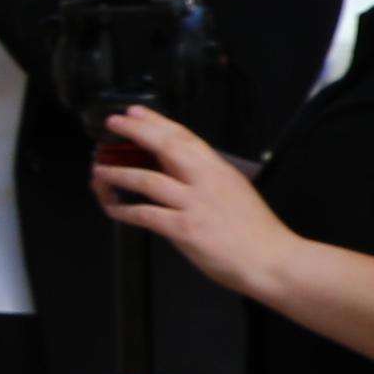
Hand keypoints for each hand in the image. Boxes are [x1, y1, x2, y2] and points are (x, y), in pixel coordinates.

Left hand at [89, 101, 288, 298]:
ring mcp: (194, 204)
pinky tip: (112, 207)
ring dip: (118, 174)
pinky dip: (124, 210)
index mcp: (219, 171)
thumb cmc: (257, 233)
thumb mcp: (235, 192)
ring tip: (99, 170)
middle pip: (165, 146)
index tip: (137, 113)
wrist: (273, 260)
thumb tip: (174, 170)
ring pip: (146, 179)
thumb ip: (206, 179)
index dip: (157, 122)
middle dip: (136, 131)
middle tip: (114, 123)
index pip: (185, 137)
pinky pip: (145, 214)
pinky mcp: (184, 228)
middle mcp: (206, 181)